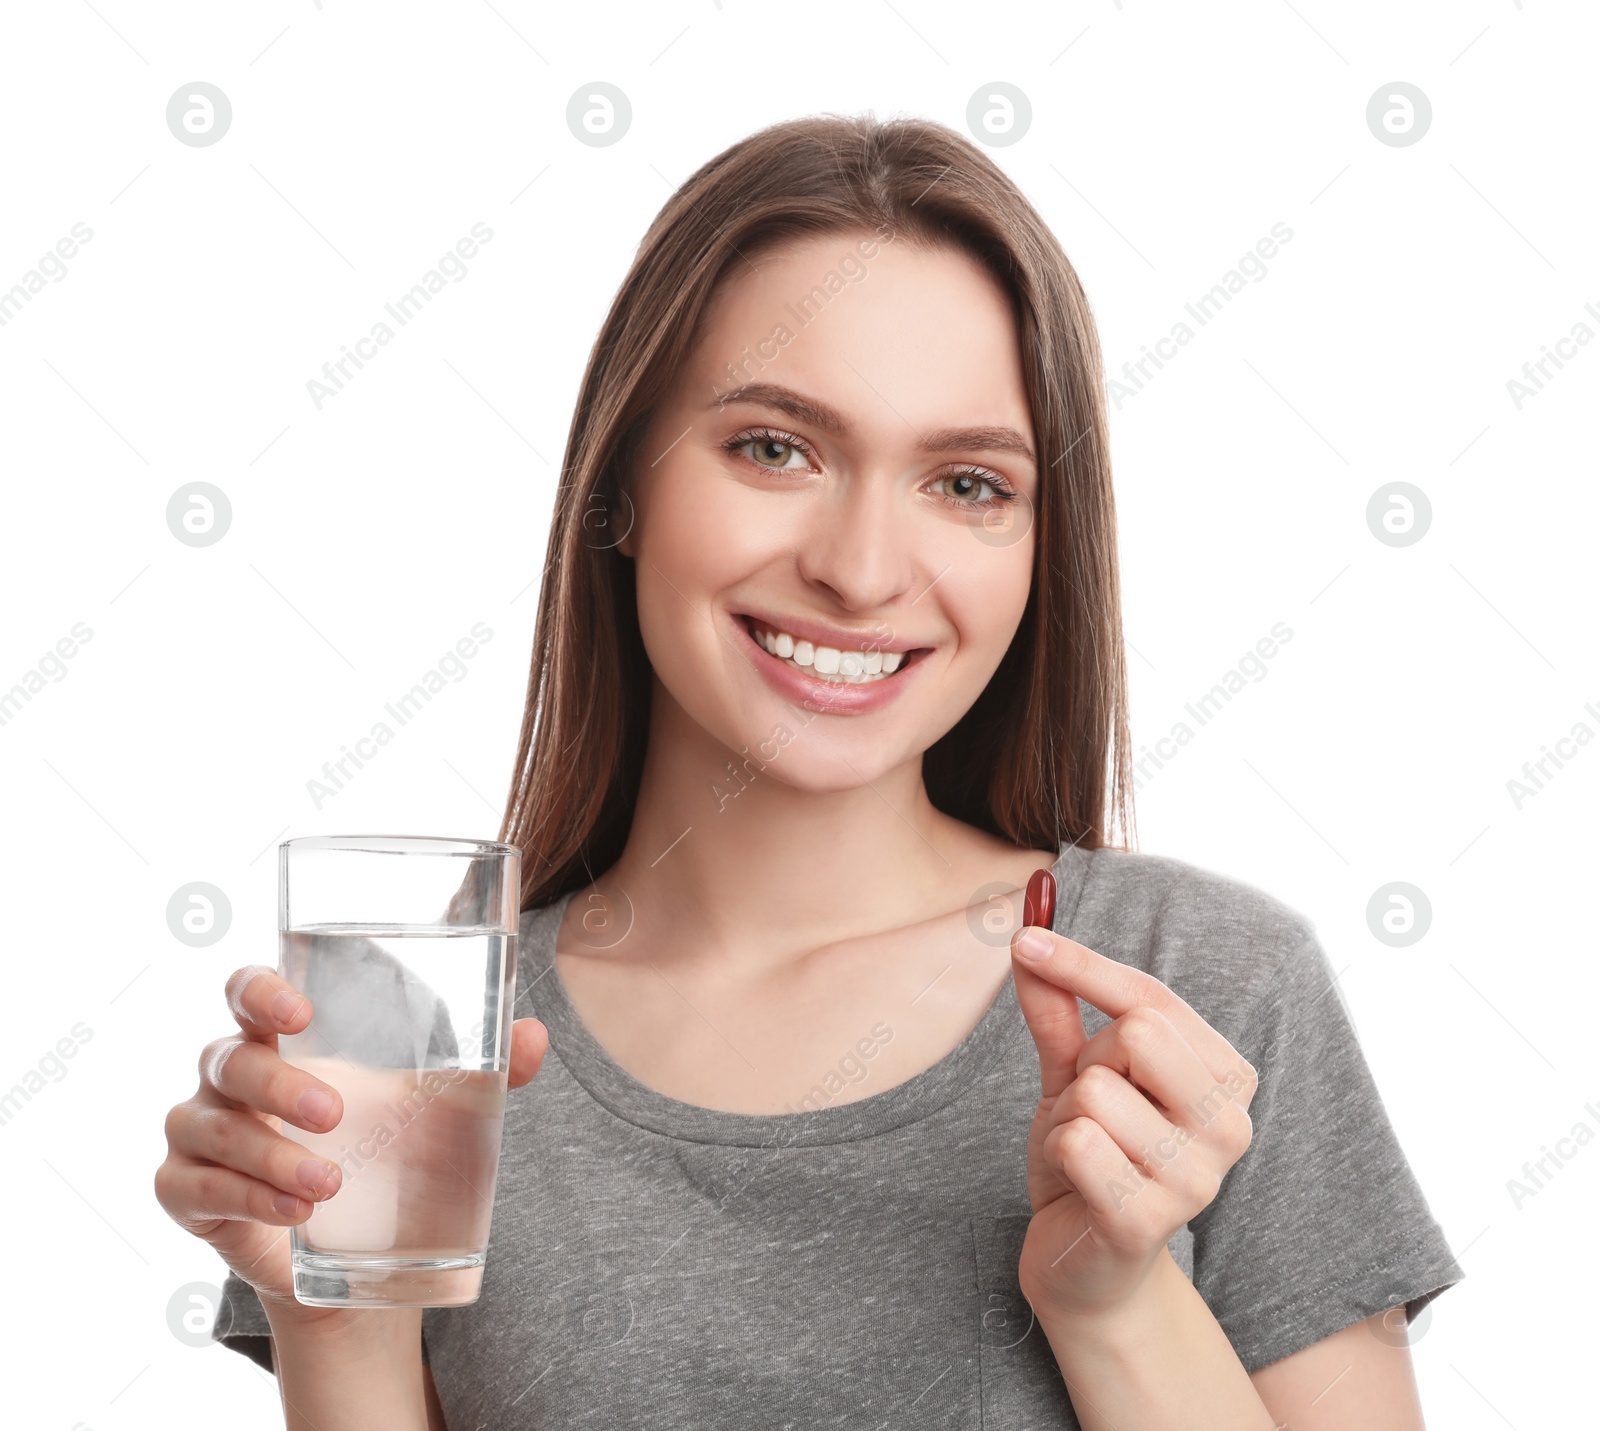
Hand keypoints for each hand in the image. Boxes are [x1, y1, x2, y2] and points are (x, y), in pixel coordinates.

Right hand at [154, 963, 549, 1322]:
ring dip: (271, 1155)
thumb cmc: (387, 1148)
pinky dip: (247, 1199)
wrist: (359, 1248)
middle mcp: (228, 1074)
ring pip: (213, 1128)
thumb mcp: (436, 1108)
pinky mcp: (184, 1192)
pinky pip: (195, 1188)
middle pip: (229, 1058)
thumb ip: (487, 1070)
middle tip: (336, 1112)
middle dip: (279, 1084)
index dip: (259, 991)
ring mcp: (199, 1132)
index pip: (245, 990)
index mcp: (279, 1037)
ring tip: (329, 1184)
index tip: (299, 1012)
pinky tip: (295, 1213)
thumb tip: (533, 1037)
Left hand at [1008, 909, 1256, 1325]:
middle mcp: (1230, 1125)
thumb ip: (1060, 1009)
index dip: (1083, 965)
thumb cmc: (1092, 1156)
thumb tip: (1029, 937)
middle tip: (1087, 1107)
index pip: (1152, 998)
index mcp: (1225, 1077)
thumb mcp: (1074, 1073)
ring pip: (1096, 1092)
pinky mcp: (1150, 1222)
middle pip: (1135, 1034)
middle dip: (1088, 1063)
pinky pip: (1079, 1143)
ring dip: (1067, 1117)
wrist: (1082, 1261)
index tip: (1025, 939)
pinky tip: (1076, 1183)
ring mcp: (1197, 1179)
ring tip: (1084, 1152)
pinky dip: (1057, 1153)